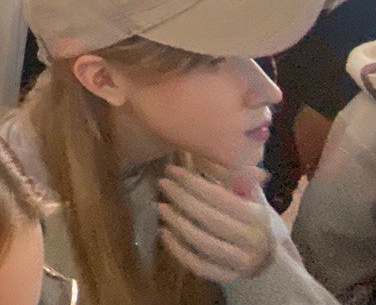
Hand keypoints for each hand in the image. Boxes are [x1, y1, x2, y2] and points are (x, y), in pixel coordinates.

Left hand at [157, 164, 274, 282]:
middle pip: (208, 219)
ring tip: (160, 206)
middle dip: (181, 199)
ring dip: (177, 224)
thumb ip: (233, 175)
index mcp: (256, 216)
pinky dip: (179, 251)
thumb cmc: (251, 216)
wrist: (267, 255)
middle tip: (162, 184)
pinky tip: (164, 233)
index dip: (192, 183)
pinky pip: (199, 266)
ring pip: (202, 244)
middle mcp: (251, 241)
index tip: (172, 170)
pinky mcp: (227, 276)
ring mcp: (239, 263)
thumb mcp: (249, 194)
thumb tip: (215, 150)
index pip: (219, 198)